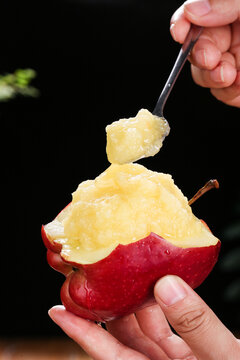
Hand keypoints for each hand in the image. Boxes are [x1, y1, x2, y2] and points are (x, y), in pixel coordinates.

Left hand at [48, 275, 239, 359]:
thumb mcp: (224, 357)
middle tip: (90, 278)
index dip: (82, 333)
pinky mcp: (187, 350)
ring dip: (133, 301)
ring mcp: (173, 359)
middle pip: (122, 336)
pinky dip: (160, 304)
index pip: (111, 354)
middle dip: (106, 307)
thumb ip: (196, 325)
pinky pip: (165, 325)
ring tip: (121, 273)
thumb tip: (166, 285)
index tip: (58, 311)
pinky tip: (157, 284)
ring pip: (143, 327)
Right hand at [170, 0, 239, 106]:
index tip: (179, 32)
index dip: (182, 24)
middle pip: (195, 49)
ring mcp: (232, 64)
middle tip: (210, 59)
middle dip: (199, 56)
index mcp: (229, 14)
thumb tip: (193, 10)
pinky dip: (228, 91)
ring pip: (203, 75)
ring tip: (228, 74)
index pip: (195, 16)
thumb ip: (225, 3)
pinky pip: (222, 93)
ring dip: (211, 77)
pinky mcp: (237, 88)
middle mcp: (228, 39)